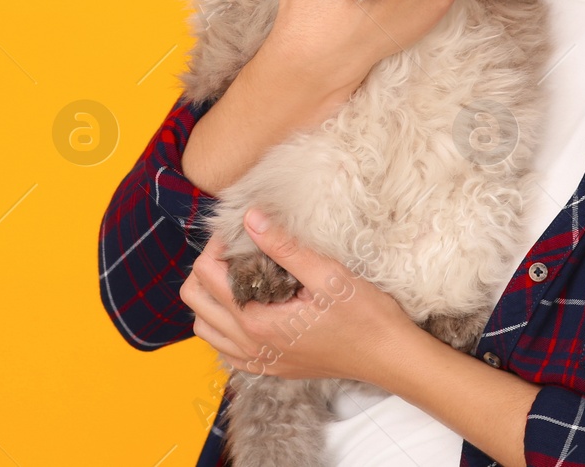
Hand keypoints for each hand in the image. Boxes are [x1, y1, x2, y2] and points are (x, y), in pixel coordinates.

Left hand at [180, 208, 413, 382]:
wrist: (388, 356)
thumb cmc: (365, 316)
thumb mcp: (328, 275)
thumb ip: (285, 247)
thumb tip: (251, 218)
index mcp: (258, 321)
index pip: (207, 275)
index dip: (217, 246)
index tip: (240, 231)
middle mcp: (250, 345)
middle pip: (195, 301)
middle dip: (206, 268)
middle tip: (235, 250)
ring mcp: (258, 360)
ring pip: (204, 328)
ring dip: (211, 297)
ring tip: (238, 275)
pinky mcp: (270, 367)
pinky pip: (225, 350)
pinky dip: (224, 327)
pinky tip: (248, 307)